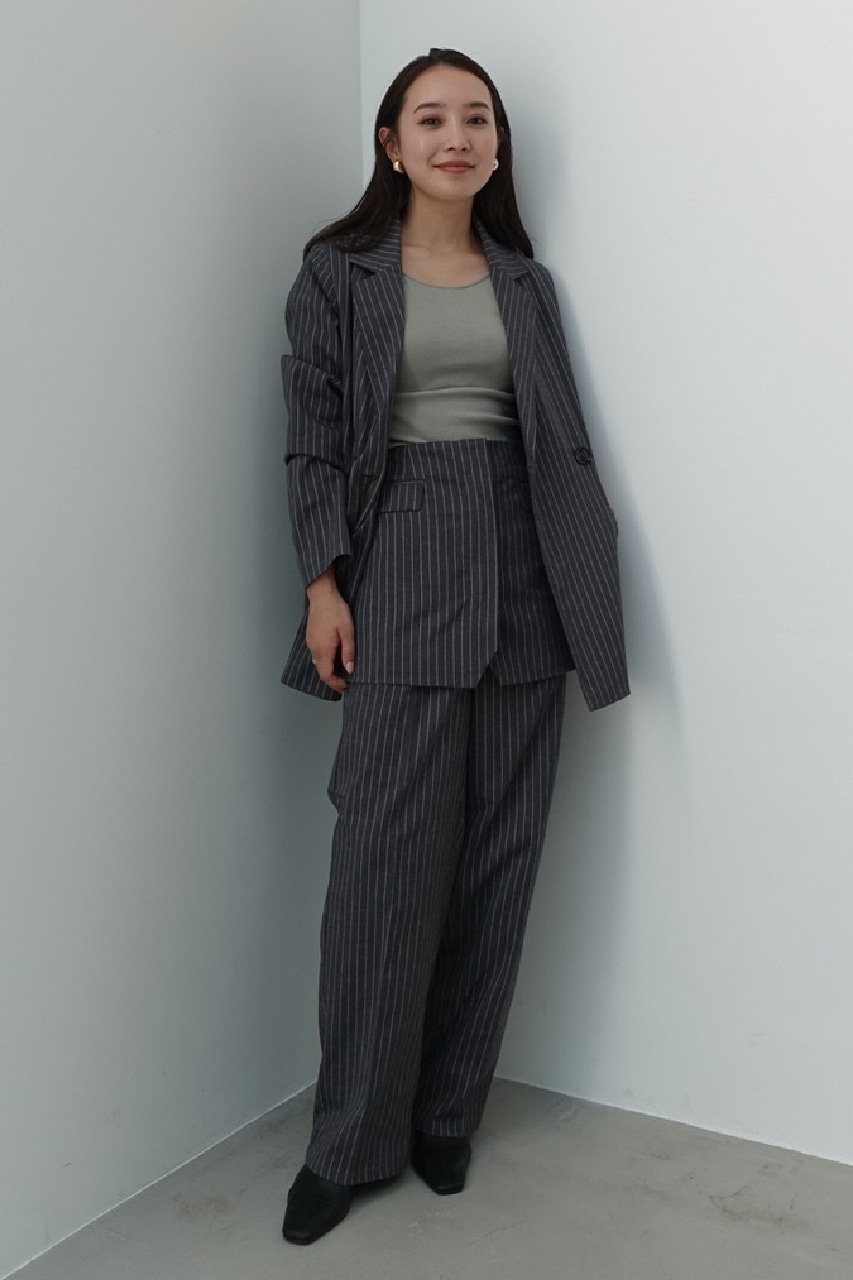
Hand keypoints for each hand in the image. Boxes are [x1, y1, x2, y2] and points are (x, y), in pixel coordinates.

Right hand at [305, 568, 355, 693]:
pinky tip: (334, 656)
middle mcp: (314, 649)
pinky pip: (317, 654)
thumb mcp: (348, 631)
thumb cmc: (336, 611)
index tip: (346, 687)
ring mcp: (311, 642)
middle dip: (333, 679)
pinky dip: (325, 660)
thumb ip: (349, 652)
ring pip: (318, 663)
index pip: (327, 676)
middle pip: (321, 671)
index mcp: (323, 650)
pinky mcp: (311, 636)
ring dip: (329, 670)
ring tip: (341, 671)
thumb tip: (350, 670)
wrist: (322, 594)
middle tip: (345, 682)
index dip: (336, 684)